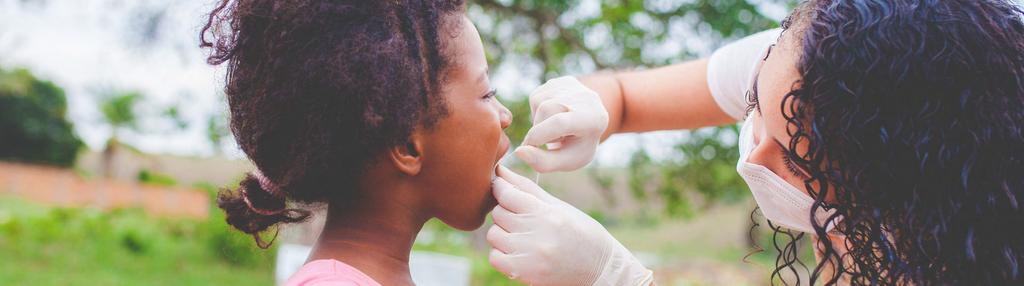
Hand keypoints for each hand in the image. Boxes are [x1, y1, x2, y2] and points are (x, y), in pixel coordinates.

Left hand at [487, 166, 652, 285]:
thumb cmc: (579, 231)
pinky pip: (495, 257)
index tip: (502, 189)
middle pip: (499, 213)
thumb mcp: (557, 206)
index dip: (501, 189)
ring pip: (494, 234)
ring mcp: (529, 256)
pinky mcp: (524, 273)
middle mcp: (537, 235)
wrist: (599, 268)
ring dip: (502, 233)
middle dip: (505, 212)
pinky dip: (501, 253)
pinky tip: (517, 251)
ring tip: (521, 235)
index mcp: (547, 214)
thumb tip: (500, 171)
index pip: (507, 194)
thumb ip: (526, 189)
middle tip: (521, 217)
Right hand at [516, 76, 608, 172]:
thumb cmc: (577, 147)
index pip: (560, 122)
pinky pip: (536, 95)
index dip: (538, 135)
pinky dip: (537, 110)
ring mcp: (575, 86)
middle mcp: (587, 97)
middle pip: (546, 109)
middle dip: (539, 129)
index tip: (528, 147)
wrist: (590, 127)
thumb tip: (519, 152)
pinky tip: (551, 117)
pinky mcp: (563, 81)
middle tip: (550, 140)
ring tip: (553, 129)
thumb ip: (543, 162)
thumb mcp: (566, 161)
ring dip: (538, 120)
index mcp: (594, 119)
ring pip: (539, 101)